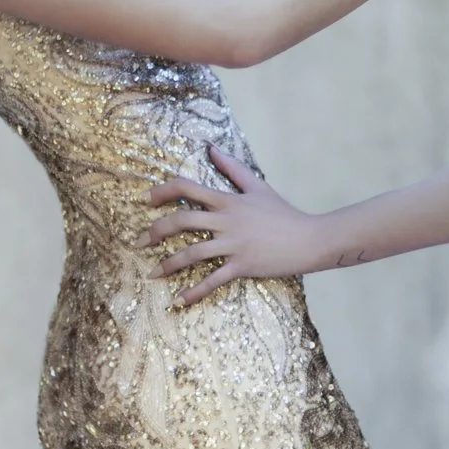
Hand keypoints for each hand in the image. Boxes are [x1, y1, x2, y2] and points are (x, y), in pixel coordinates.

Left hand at [146, 148, 321, 303]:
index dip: (162, 191)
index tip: (144, 200)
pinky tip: (178, 301)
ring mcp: (233, 245)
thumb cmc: (283, 213)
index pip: (187, 188)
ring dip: (169, 264)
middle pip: (181, 220)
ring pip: (192, 253)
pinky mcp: (242, 266)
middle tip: (139, 242)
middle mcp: (226, 221)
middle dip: (155, 231)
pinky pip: (213, 280)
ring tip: (152, 273)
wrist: (309, 238)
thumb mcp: (258, 186)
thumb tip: (210, 147)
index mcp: (228, 200)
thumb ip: (232, 167)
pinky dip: (194, 292)